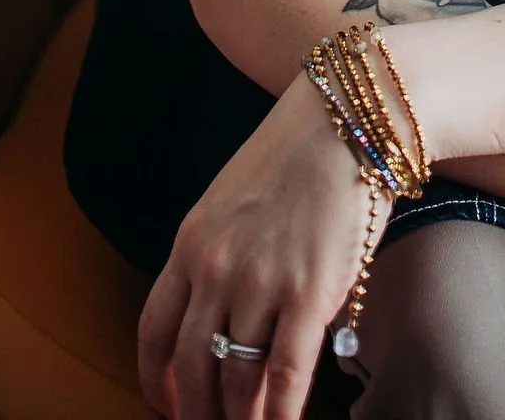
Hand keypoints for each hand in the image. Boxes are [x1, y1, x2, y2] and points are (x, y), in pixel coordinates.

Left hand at [136, 78, 379, 419]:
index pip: (153, 332)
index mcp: (191, 242)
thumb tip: (225, 314)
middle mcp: (216, 267)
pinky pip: (283, 375)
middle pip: (190, 366)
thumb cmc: (300, 151)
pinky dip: (279, 414)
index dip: (156, 380)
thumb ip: (221, 252)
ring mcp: (260, 282)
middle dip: (196, 411)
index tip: (167, 404)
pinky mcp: (308, 294)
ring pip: (235, 379)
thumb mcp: (234, 197)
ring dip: (239, 419)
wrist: (351, 115)